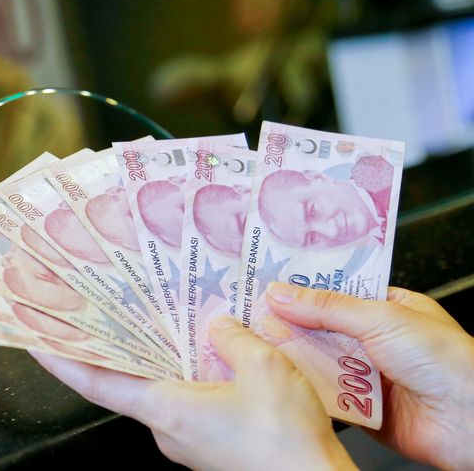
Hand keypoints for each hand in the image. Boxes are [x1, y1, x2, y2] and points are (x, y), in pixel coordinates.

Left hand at [30, 316, 355, 470]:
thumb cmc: (284, 439)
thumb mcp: (263, 368)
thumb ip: (233, 338)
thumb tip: (218, 325)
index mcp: (165, 408)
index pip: (96, 384)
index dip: (61, 362)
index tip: (34, 341)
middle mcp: (166, 428)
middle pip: (127, 382)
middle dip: (115, 349)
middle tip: (102, 312)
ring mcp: (187, 440)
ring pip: (162, 390)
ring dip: (158, 359)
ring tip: (162, 321)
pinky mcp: (209, 445)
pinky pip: (187, 402)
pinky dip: (187, 376)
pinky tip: (210, 354)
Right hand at [267, 282, 473, 469]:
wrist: (470, 421)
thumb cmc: (447, 361)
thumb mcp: (381, 317)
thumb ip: (327, 307)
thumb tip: (282, 294)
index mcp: (388, 308)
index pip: (335, 292)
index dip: (302, 290)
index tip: (268, 286)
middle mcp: (377, 340)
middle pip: (322, 328)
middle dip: (292, 325)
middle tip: (254, 316)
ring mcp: (369, 375)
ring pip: (319, 361)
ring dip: (297, 357)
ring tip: (262, 345)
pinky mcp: (362, 408)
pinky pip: (326, 395)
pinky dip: (309, 389)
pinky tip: (287, 379)